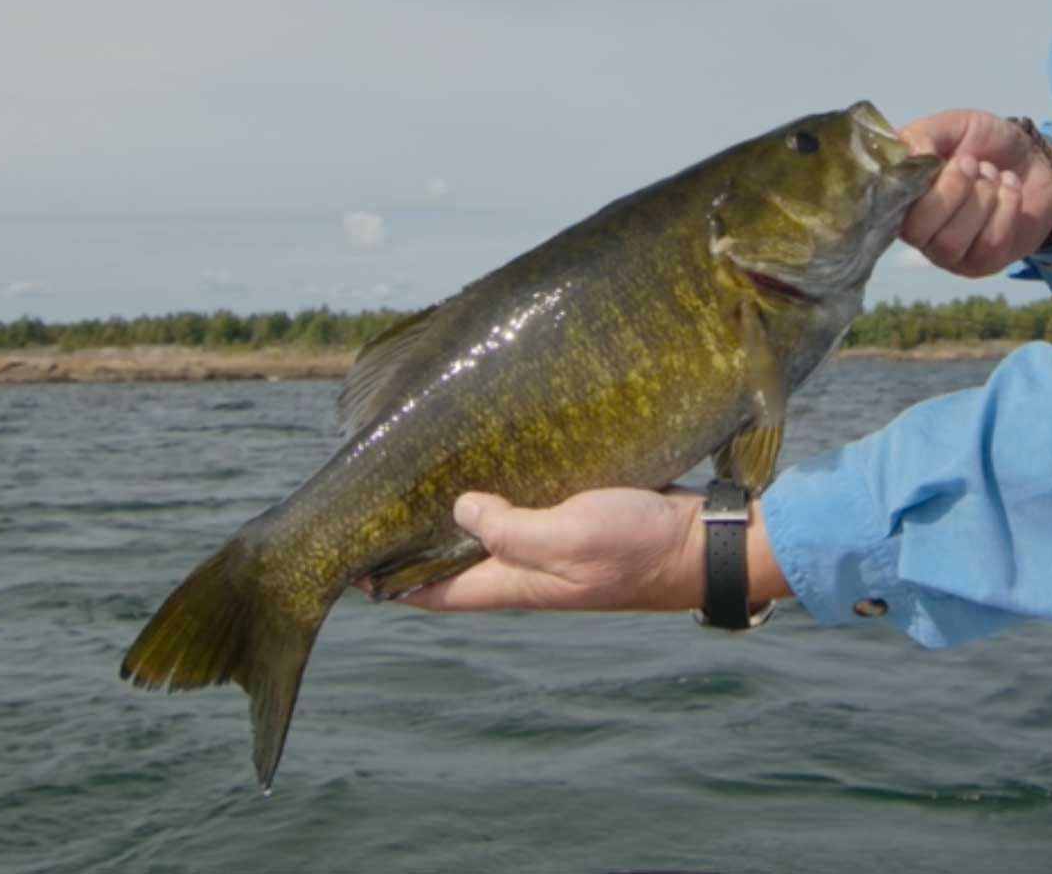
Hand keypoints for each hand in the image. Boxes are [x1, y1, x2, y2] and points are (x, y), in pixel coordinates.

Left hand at [389, 487, 707, 612]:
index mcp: (515, 583)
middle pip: (453, 561)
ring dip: (452, 511)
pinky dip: (496, 488)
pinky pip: (521, 505)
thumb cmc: (636, 546)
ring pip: (484, 532)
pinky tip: (484, 458)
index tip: (348, 561)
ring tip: (416, 474)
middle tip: (376, 502)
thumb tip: (458, 509)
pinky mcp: (572, 516)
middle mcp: (525, 570)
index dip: (390, 581)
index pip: (436, 592)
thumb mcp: (568, 537)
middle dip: (413, 540)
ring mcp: (549, 545)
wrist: (703, 542)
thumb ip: (509, 529)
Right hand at [899, 108, 1051, 278]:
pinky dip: (1006, 208)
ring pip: (952, 242)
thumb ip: (923, 135)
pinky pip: (988, 244)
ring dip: (981, 199)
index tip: (943, 158)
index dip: (915, 185)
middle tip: (972, 163)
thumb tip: (910, 156)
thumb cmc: (984, 143)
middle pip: (917, 231)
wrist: (1034, 157)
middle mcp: (917, 230)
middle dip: (952, 191)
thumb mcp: (952, 125)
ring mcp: (948, 252)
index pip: (886, 207)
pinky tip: (1009, 189)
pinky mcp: (981, 263)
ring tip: (993, 175)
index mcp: (901, 196)